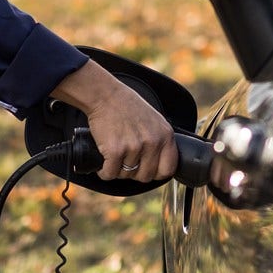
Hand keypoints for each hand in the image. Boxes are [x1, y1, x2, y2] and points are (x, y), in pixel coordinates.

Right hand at [48, 60, 177, 183]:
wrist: (105, 95)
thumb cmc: (127, 106)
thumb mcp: (154, 120)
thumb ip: (160, 140)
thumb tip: (159, 164)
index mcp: (165, 135)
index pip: (168, 169)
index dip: (156, 173)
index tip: (146, 169)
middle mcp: (152, 142)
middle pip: (146, 176)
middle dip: (134, 173)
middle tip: (126, 162)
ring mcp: (134, 147)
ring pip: (126, 175)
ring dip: (118, 170)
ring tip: (114, 157)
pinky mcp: (115, 150)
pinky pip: (110, 173)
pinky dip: (104, 172)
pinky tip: (103, 163)